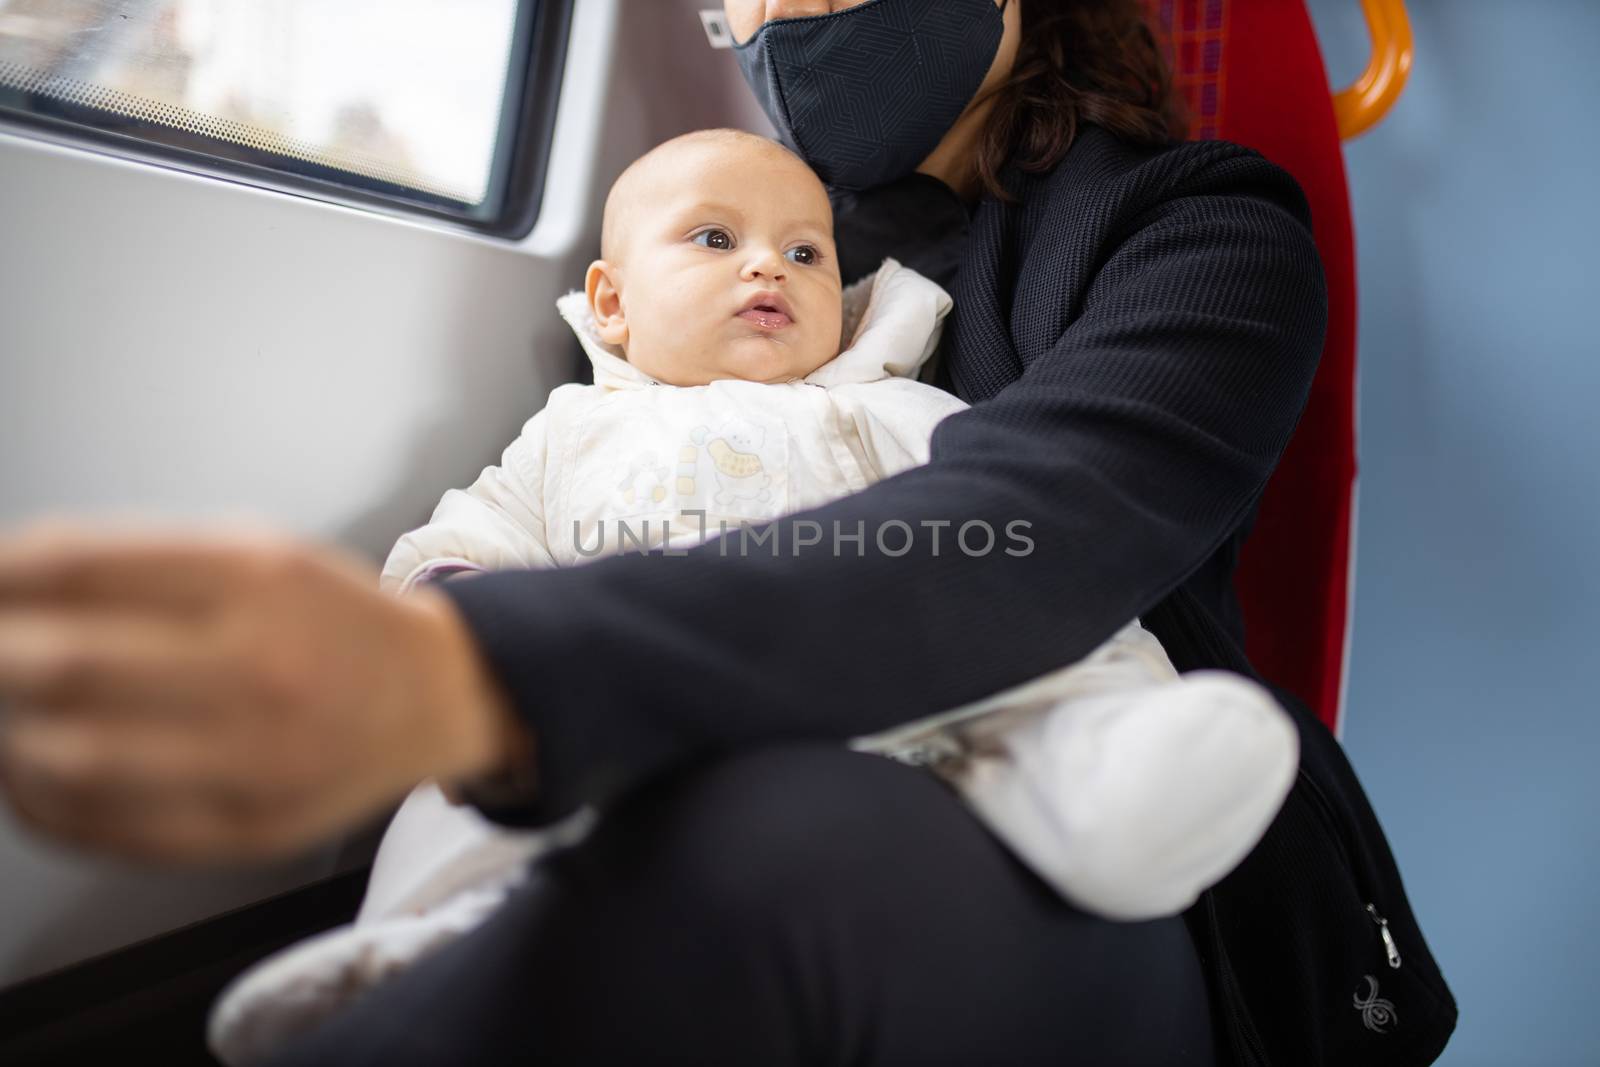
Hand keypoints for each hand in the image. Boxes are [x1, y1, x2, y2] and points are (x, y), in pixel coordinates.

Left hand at [0, 520, 523, 863]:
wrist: (433, 699)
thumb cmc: (332, 622)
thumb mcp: (256, 552)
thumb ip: (135, 562)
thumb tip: (7, 584)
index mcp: (258, 579)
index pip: (78, 569)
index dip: (1, 575)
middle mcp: (261, 668)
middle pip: (63, 665)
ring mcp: (255, 759)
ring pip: (67, 758)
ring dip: (7, 734)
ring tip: (13, 714)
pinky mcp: (244, 831)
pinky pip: (101, 828)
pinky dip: (39, 800)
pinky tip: (41, 770)